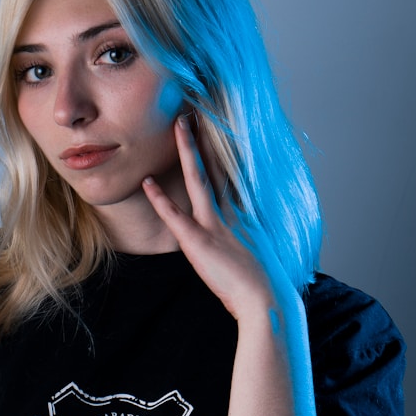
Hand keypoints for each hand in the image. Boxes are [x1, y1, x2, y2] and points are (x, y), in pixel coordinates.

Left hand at [143, 115, 296, 319]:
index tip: (208, 129)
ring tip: (178, 124)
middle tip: (192, 112)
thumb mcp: (252, 257)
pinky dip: (161, 199)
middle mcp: (230, 213)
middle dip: (202, 140)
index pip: (226, 175)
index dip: (216, 151)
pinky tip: (147, 182)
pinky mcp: (201, 242)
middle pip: (215, 167)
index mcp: (240, 216)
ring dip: (187, 152)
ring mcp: (215, 225)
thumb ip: (243, 241)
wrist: (267, 302)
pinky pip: (177, 217)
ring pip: (198, 180)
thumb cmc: (260, 286)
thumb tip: (237, 236)